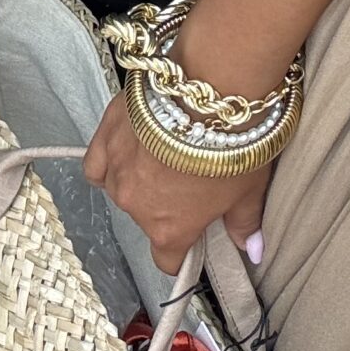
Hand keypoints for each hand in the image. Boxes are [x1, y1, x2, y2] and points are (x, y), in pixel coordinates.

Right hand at [83, 93, 270, 276]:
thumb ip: (244, 223)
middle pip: (148, 218)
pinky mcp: (105, 139)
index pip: (168, 260)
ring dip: (141, 177)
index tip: (193, 238)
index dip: (182, 253)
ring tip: (167, 151)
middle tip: (191, 176)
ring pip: (124, 189)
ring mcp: (117, 173)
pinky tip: (129, 150)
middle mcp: (137, 207)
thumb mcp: (249, 188)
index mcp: (171, 229)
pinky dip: (110, 161)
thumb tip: (252, 249)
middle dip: (167, 204)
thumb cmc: (232, 141)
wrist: (207, 90)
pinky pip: (97, 164)